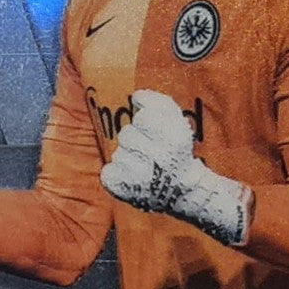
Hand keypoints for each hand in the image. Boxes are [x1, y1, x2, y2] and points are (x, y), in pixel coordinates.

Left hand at [100, 90, 250, 245]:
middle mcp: (159, 158)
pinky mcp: (124, 190)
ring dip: (128, 159)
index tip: (154, 133)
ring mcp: (140, 177)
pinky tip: (133, 179)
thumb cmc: (175, 151)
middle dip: (136, 141)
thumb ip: (160, 103)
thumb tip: (136, 97)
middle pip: (126, 134)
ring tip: (144, 169)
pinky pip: (108, 172)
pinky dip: (116, 174)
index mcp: (174, 139)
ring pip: (118, 154)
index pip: (143, 116)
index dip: (145, 121)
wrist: (181, 191)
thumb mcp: (177, 123)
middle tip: (149, 153)